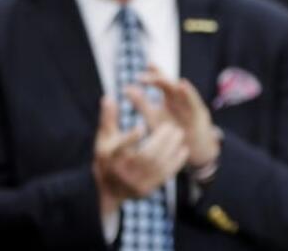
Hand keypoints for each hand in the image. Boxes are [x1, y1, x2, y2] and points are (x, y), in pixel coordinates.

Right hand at [92, 97, 187, 217]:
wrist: (110, 190)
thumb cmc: (108, 158)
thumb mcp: (104, 139)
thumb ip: (108, 119)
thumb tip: (109, 97)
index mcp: (110, 157)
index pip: (119, 148)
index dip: (130, 138)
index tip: (141, 127)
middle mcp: (122, 172)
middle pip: (144, 156)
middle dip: (160, 140)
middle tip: (171, 126)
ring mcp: (135, 183)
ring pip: (157, 165)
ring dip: (171, 148)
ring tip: (179, 134)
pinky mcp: (147, 189)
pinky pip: (165, 175)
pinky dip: (176, 162)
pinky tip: (183, 149)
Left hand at [134, 69, 219, 167]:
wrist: (192, 147)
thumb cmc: (172, 131)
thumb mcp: (154, 116)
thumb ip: (141, 103)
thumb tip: (126, 88)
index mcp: (168, 97)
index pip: (160, 81)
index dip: (153, 72)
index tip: (143, 67)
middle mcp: (179, 98)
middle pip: (169, 83)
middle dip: (157, 77)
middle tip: (144, 74)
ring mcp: (189, 104)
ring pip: (180, 90)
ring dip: (170, 83)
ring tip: (159, 78)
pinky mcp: (199, 113)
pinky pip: (193, 100)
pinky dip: (188, 92)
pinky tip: (181, 85)